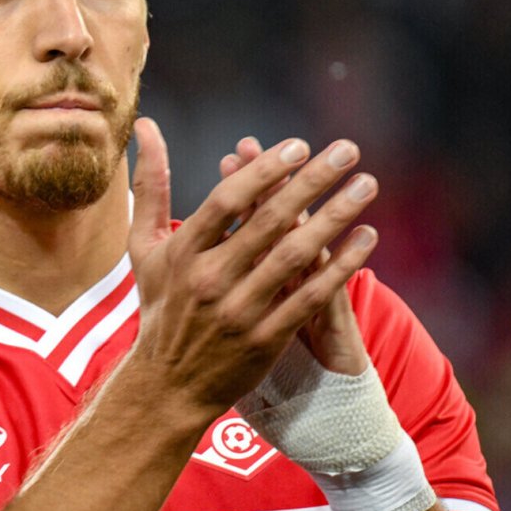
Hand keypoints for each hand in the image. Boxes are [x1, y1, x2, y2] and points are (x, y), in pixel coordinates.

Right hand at [126, 119, 378, 423]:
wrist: (166, 384)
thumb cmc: (159, 305)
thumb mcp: (142, 246)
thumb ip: (151, 185)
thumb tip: (146, 126)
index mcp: (182, 252)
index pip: (227, 201)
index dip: (264, 171)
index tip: (298, 146)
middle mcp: (210, 279)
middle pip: (268, 221)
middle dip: (312, 181)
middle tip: (347, 150)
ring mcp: (239, 311)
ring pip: (296, 255)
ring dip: (335, 216)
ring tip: (366, 185)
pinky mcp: (266, 339)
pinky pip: (311, 296)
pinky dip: (341, 266)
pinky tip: (367, 238)